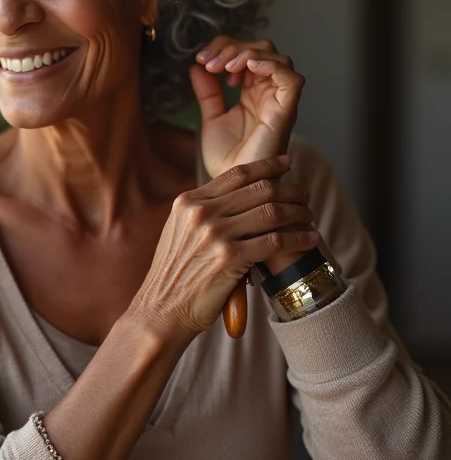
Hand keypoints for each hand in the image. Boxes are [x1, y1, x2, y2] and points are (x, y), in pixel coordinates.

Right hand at [128, 156, 318, 341]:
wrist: (161, 309)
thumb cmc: (174, 274)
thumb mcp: (179, 231)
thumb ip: (202, 212)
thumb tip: (234, 199)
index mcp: (188, 202)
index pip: (236, 174)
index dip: (266, 165)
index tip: (286, 162)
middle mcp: (200, 212)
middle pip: (258, 189)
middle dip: (288, 189)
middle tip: (304, 195)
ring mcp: (214, 234)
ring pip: (270, 212)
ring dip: (297, 212)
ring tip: (309, 216)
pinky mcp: (229, 258)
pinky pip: (275, 242)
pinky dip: (298, 238)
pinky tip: (309, 239)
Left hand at [190, 36, 308, 274]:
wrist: (235, 192)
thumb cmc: (228, 163)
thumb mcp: (211, 119)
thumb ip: (208, 93)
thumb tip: (196, 67)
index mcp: (251, 93)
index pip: (245, 53)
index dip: (225, 48)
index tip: (202, 61)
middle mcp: (267, 94)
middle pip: (261, 49)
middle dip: (232, 47)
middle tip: (210, 63)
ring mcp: (277, 102)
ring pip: (277, 57)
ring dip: (248, 54)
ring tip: (225, 67)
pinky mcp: (285, 114)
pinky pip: (291, 79)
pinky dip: (271, 66)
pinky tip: (246, 68)